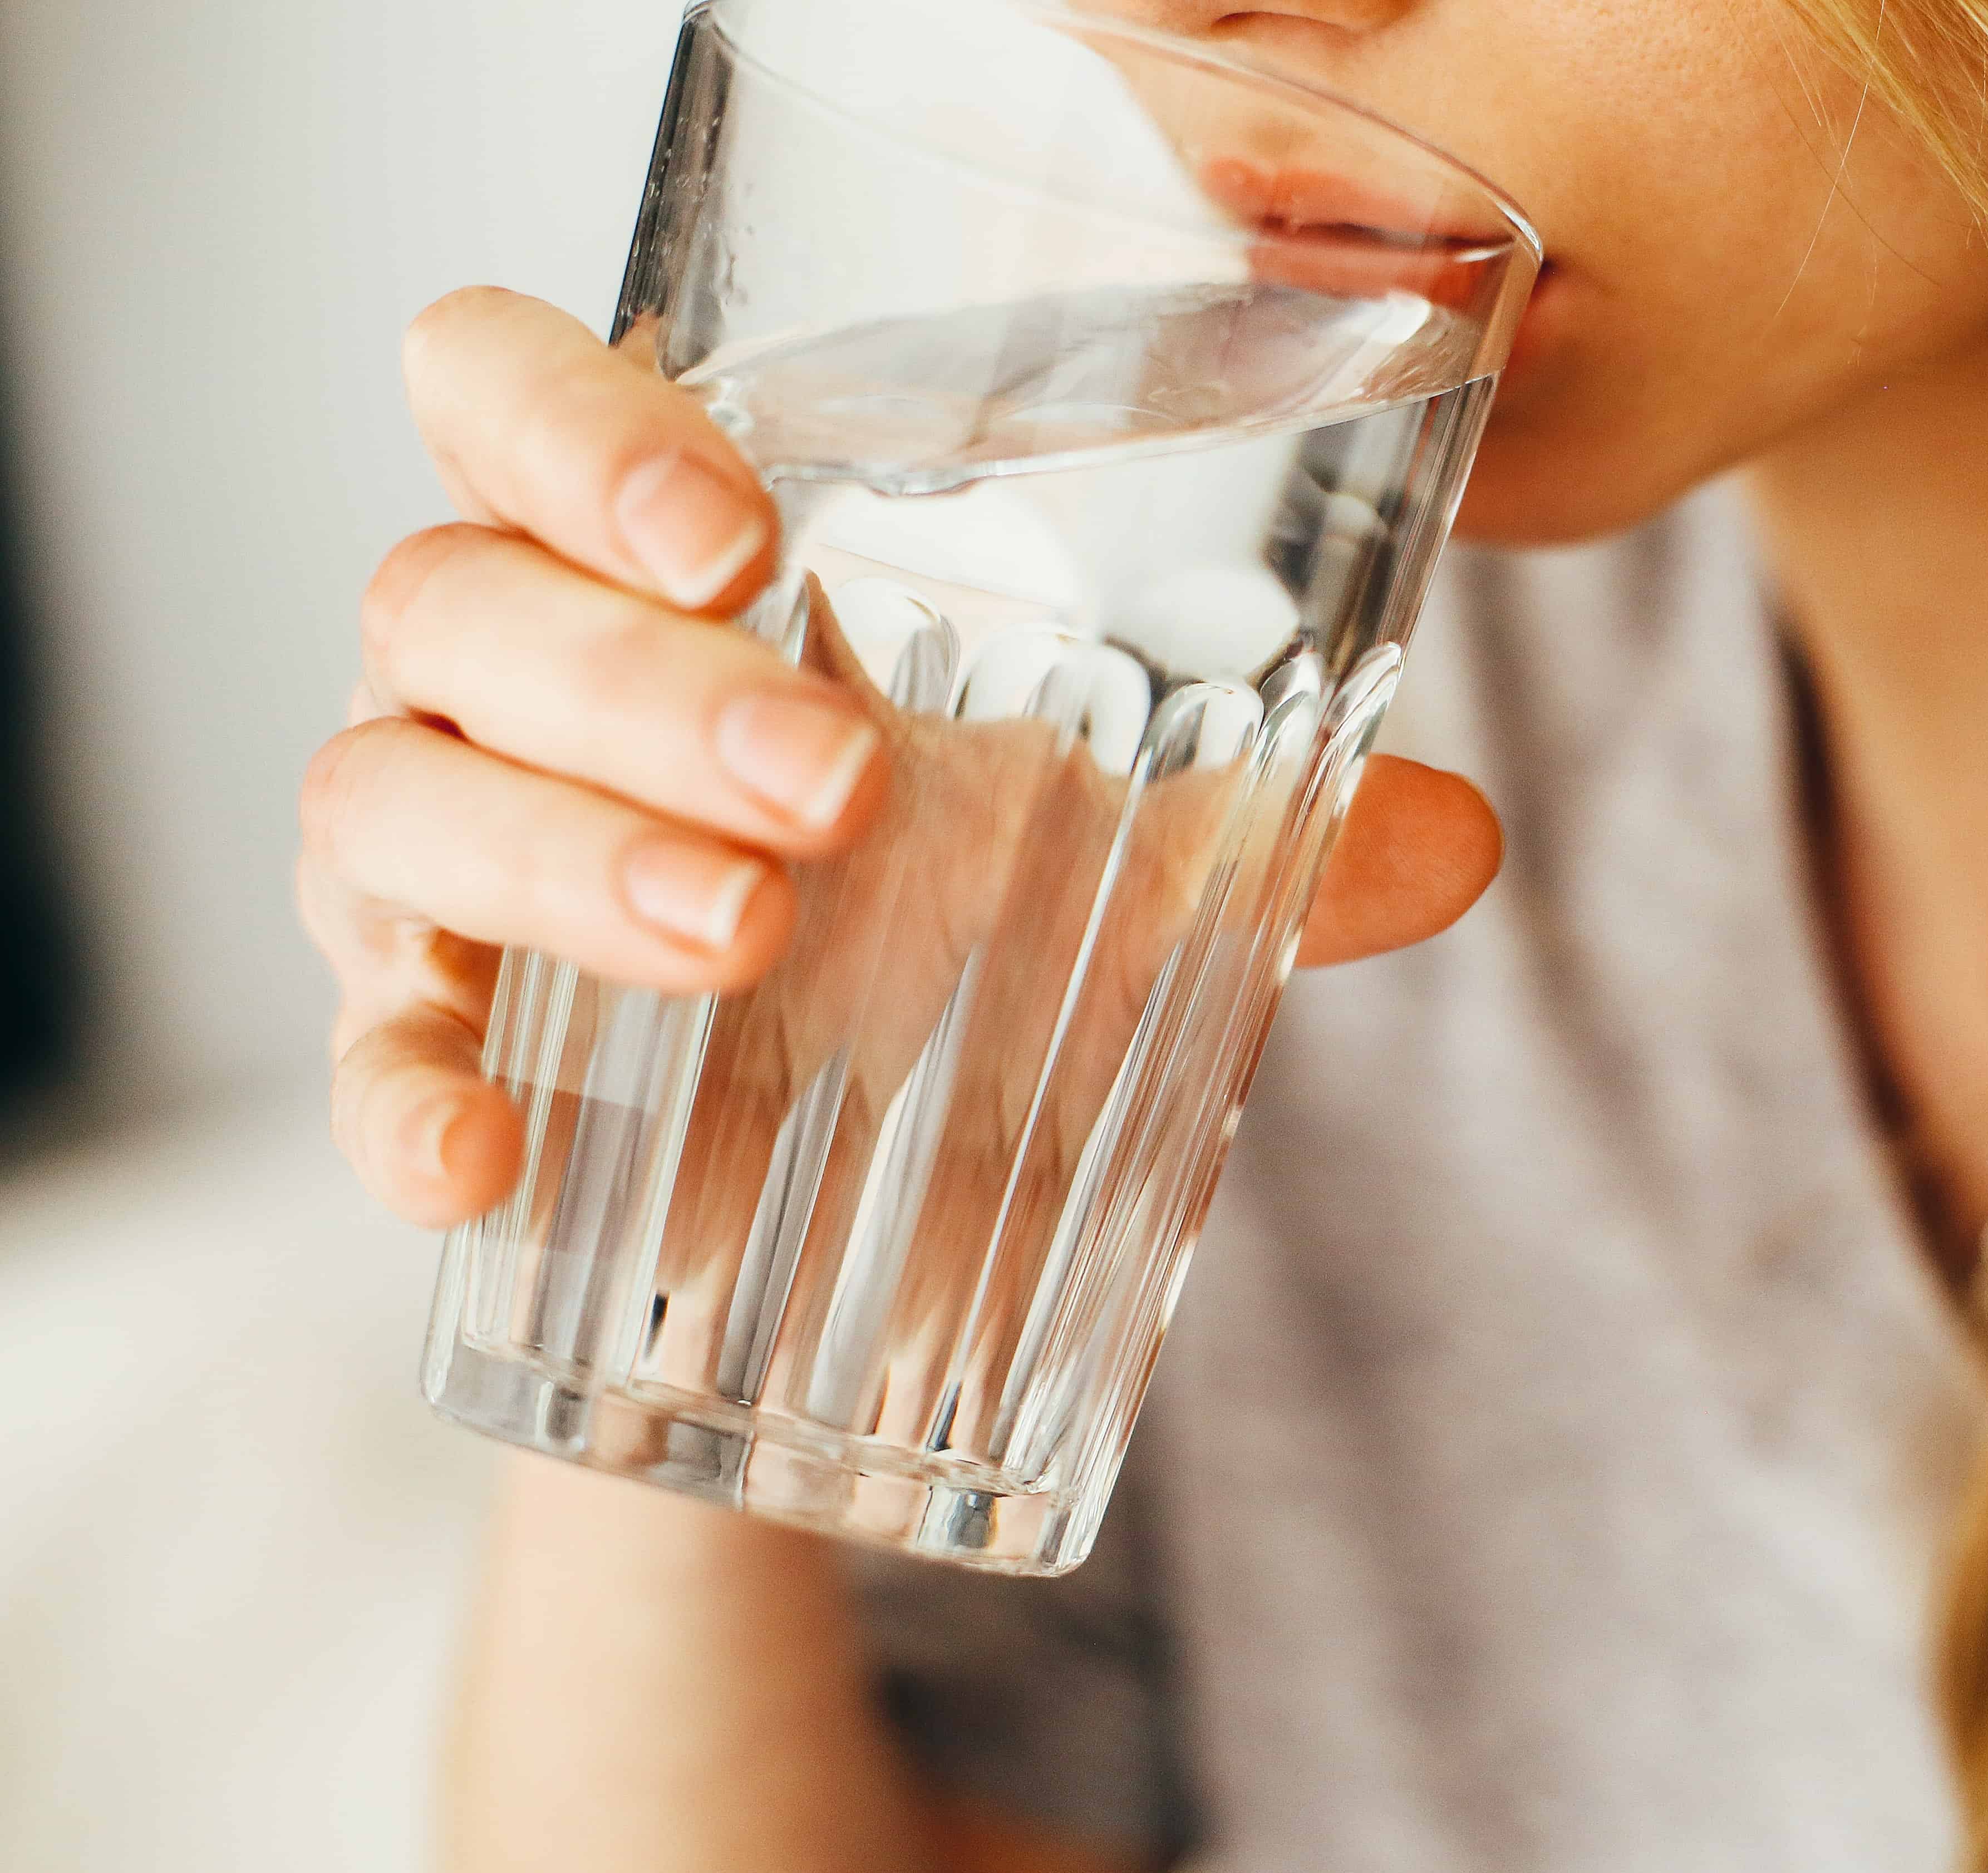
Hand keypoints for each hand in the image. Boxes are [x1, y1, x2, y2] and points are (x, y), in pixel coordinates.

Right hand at [303, 286, 1499, 1231]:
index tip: (741, 531)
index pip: (505, 394)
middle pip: (456, 593)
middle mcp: (501, 682)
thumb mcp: (1102, 875)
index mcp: (644, 574)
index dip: (578, 424)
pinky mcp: (420, 1040)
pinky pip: (360, 1052)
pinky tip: (482, 1164)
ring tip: (745, 934)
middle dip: (638, 680)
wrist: (848, 1196)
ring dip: (561, 856)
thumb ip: (1261, 844)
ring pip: (387, 789)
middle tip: (834, 783)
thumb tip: (1459, 837)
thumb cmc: (940, 945)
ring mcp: (430, 860)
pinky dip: (403, 1097)